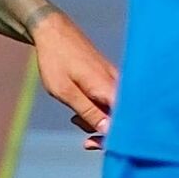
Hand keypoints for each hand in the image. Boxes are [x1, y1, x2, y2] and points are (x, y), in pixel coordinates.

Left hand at [30, 10, 116, 147]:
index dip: (113, 138)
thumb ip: (89, 112)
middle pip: (124, 119)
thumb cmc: (56, 61)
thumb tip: (110, 131)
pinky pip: (111, 103)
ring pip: (116, 112)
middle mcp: (119, 84)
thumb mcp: (66, 92)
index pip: (125, 121)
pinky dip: (97, 111)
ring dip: (98, 122)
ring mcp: (116, 81)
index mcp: (110, 88)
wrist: (53, 32)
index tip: (91, 144)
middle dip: (105, 134)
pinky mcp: (110, 80)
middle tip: (85, 143)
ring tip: (75, 119)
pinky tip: (80, 111)